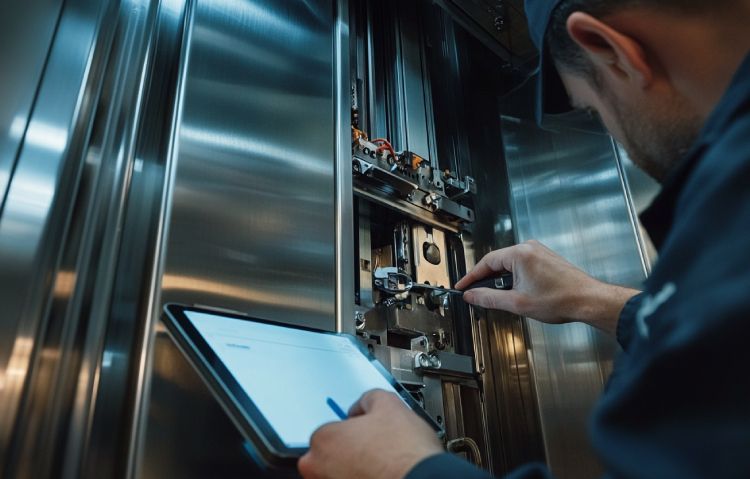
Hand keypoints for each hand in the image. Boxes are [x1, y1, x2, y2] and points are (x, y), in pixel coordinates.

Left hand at [298, 390, 443, 478]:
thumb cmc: (405, 455)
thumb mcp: (389, 405)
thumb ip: (367, 399)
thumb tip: (365, 405)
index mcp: (323, 441)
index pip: (329, 429)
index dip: (350, 427)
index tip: (364, 430)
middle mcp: (319, 471)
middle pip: (329, 455)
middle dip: (349, 450)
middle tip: (374, 447)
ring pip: (340, 473)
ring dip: (355, 468)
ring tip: (383, 464)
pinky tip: (384, 476)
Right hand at [455, 240, 638, 333]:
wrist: (588, 301)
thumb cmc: (561, 299)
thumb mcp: (517, 303)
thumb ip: (489, 298)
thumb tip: (472, 295)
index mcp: (520, 253)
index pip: (486, 262)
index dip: (471, 277)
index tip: (463, 286)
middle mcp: (529, 248)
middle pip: (497, 262)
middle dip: (486, 279)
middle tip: (475, 293)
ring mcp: (538, 252)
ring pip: (509, 264)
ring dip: (501, 280)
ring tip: (498, 297)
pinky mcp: (545, 259)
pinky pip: (521, 265)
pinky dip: (513, 278)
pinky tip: (514, 292)